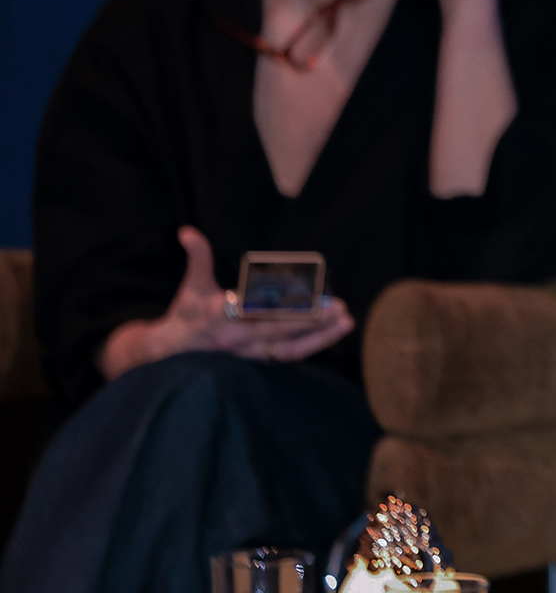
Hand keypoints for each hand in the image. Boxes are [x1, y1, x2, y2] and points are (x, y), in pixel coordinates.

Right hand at [97, 228, 355, 381]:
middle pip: (281, 332)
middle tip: (341, 309)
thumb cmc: (185, 314)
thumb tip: (187, 231)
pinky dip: (311, 347)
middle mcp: (238, 339)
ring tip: (346, 323)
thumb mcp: (191, 285)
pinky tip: (333, 335)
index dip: (283, 306)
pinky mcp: (256, 361)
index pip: (258, 312)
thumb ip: (197, 257)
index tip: (311, 298)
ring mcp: (249, 354)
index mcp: (223, 317)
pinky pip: (287, 357)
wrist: (172, 352)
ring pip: (289, 350)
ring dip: (320, 339)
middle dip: (312, 322)